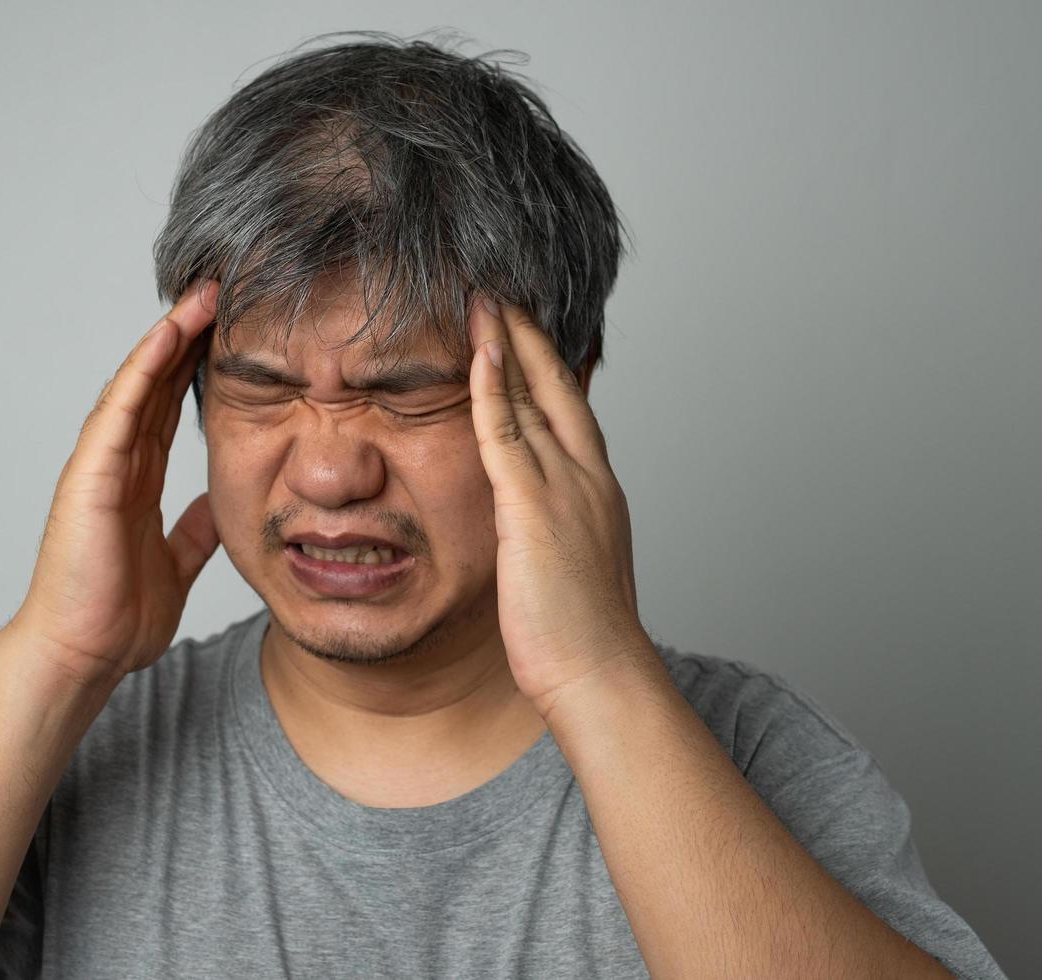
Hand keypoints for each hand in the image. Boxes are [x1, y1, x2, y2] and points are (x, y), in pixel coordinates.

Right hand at [9, 279, 222, 686]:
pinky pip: (120, 411)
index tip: (232, 332)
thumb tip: (214, 506)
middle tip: (222, 293)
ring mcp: (101, 465)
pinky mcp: (90, 475)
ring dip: (168, 338)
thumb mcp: (175, 563)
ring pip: (137, 384)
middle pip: (156, 385)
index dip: (198, 368)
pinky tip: (167, 335)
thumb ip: (191, 530)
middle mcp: (118, 464)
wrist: (83, 654)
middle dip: (188, 338)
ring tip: (203, 297)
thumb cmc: (116, 616)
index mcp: (137, 481)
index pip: (171, 409)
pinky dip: (142, 371)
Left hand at [467, 295, 653, 717]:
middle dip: (528, 336)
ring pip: (533, 397)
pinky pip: (507, 432)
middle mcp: (587, 477)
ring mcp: (564, 487)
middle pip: (557, 387)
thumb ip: (553, 530)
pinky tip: (478, 351)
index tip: (525, 331)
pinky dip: (493, 387)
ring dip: (507, 344)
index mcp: (597, 491)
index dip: (547, 366)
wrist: (600, 674)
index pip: (570, 410)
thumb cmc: (584, 636)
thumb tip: (528, 521)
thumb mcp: (571, 567)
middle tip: (503, 292)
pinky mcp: (533, 507)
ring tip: (484, 299)